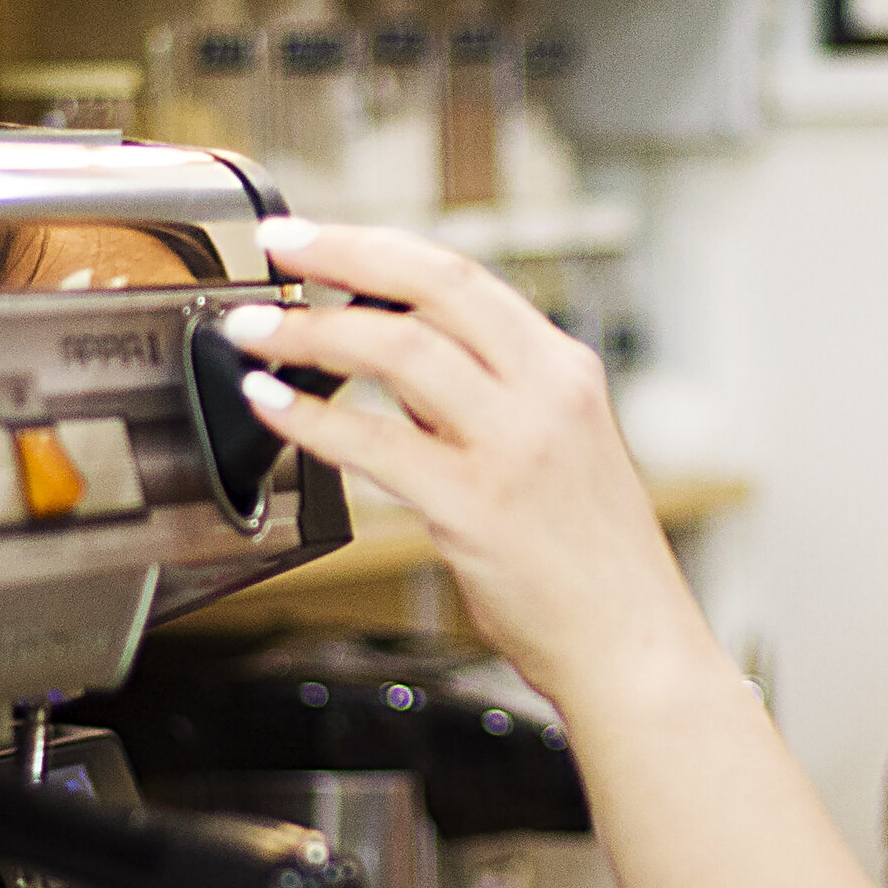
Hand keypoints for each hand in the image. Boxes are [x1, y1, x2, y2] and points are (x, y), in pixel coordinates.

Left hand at [220, 220, 716, 717]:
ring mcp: (512, 447)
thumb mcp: (559, 450)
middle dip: (341, 252)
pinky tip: (271, 403)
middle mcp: (546, 394)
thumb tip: (394, 356)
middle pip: (431, 285)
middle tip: (279, 245)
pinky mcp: (474, 506)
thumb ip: (485, 399)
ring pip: (397, 347)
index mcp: (565, 371)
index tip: (321, 238)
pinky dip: (309, 414)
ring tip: (255, 328)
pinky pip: (374, 441)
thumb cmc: (591, 565)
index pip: (462, 278)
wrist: (633, 649)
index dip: (379, 247)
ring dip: (310, 330)